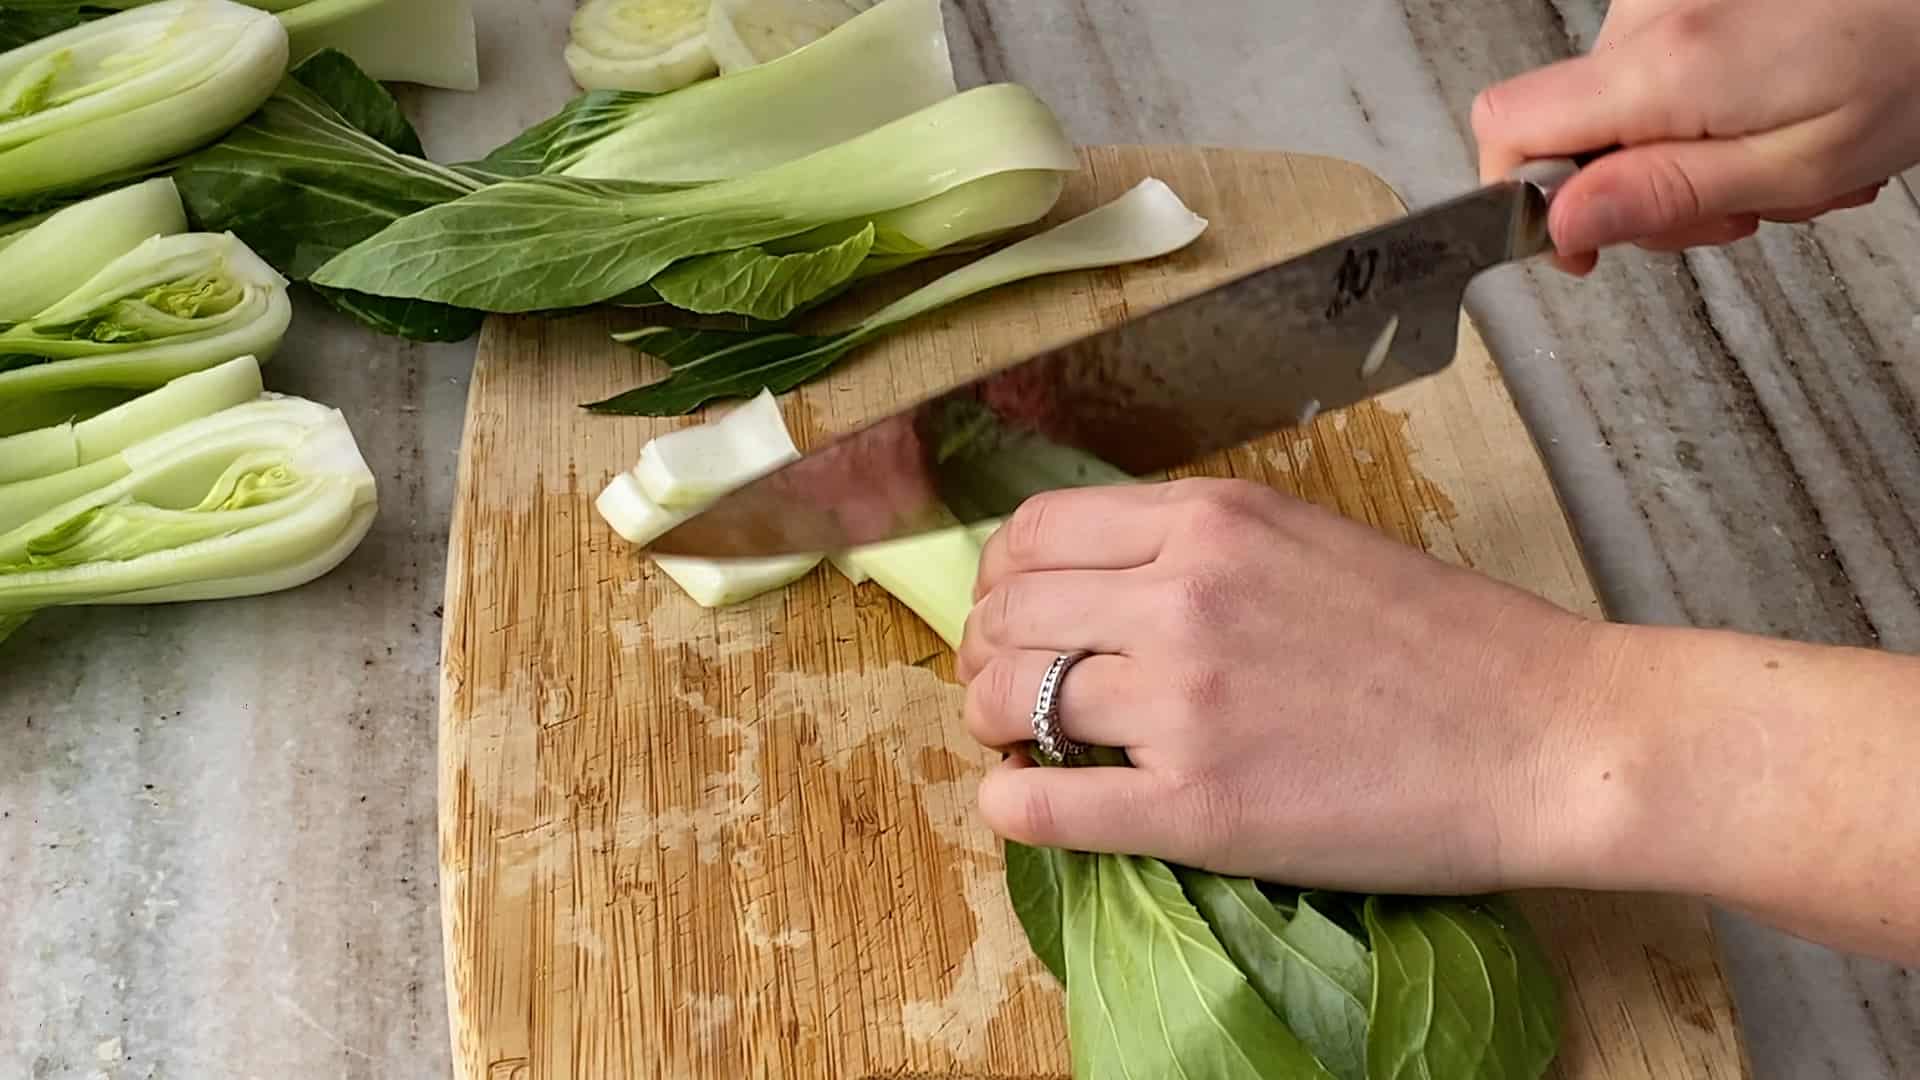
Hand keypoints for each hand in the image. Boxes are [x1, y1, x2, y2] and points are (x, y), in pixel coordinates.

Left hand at [953, 478, 1628, 894]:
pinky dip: (1011, 806)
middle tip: (1005, 688)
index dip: (1003, 579)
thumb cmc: (1449, 643)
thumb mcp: (1312, 542)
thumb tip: (1101, 582)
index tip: (1014, 614)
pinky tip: (1028, 804)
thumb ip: (1202, 548)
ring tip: (1021, 743)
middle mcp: (1182, 594)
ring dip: (991, 723)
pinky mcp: (1199, 807)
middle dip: (985, 652)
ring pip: (1004, 699)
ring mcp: (1184, 702)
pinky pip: (1042, 806)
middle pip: (1006, 613)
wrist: (1550, 735)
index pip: (1034, 533)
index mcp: (1211, 520)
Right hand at [1471, 0, 1919, 273]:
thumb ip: (1668, 194)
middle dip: (1641, 192)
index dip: (1526, 198)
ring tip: (1778, 161)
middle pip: (1570, 133)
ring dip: (1690, 159)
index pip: (1509, 126)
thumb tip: (1562, 224)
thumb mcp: (1797, 165)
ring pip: (1623, 113)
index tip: (1581, 242)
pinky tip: (1776, 120)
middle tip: (1734, 206)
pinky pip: (1662, 75)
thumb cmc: (1914, 60)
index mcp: (1666, 64)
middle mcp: (1652, 14)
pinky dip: (1709, 116)